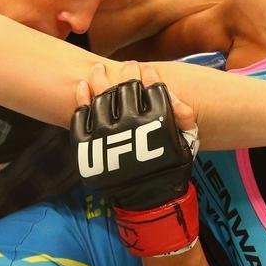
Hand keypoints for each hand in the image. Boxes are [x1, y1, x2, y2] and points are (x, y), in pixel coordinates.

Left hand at [72, 63, 199, 256]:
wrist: (147, 199)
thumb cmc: (168, 167)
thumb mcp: (185, 144)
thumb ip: (184, 120)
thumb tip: (177, 100)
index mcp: (156, 122)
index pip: (151, 88)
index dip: (147, 77)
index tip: (144, 71)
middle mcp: (130, 124)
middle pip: (124, 88)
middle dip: (126, 72)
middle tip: (127, 66)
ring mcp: (105, 134)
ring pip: (100, 97)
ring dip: (99, 79)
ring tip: (99, 70)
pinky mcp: (87, 145)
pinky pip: (80, 117)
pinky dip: (81, 100)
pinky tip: (83, 87)